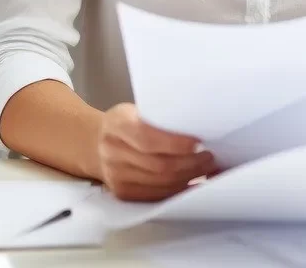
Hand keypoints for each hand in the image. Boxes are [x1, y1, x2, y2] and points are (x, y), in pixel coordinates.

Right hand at [97, 103, 215, 201]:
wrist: (96, 143)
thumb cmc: (124, 121)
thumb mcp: (134, 109)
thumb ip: (157, 118)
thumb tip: (196, 126)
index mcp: (116, 125)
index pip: (148, 139)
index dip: (175, 143)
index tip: (198, 141)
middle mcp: (113, 152)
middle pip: (158, 165)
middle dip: (190, 163)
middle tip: (209, 156)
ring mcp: (116, 176)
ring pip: (161, 183)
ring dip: (188, 177)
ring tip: (205, 168)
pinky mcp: (123, 193)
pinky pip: (156, 195)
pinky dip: (178, 189)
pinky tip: (192, 181)